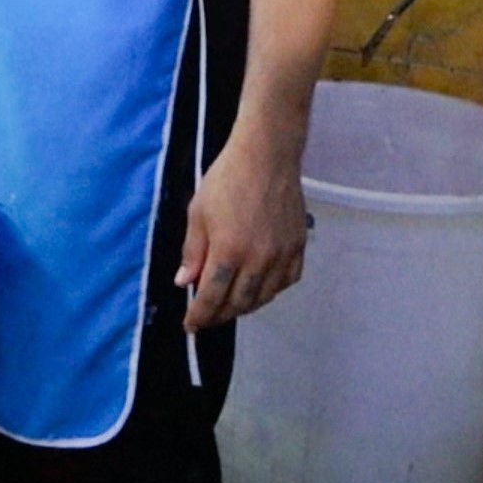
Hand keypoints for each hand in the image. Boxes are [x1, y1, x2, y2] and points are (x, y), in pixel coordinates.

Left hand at [175, 130, 307, 330]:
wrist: (267, 156)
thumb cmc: (227, 179)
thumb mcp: (198, 213)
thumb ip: (192, 251)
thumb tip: (185, 282)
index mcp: (229, 251)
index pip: (211, 297)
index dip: (199, 316)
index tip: (191, 326)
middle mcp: (258, 260)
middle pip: (239, 303)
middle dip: (220, 315)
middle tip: (208, 317)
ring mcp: (281, 255)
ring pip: (264, 297)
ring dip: (245, 306)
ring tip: (231, 305)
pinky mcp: (298, 247)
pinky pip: (287, 282)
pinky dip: (271, 291)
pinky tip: (260, 287)